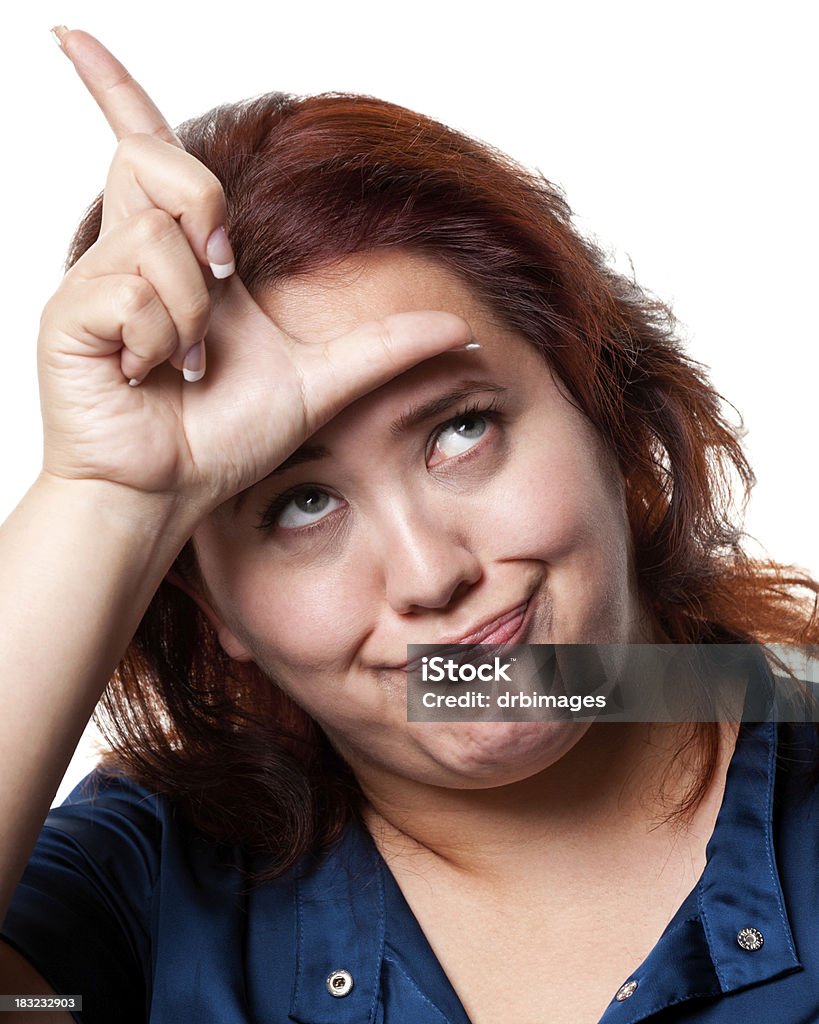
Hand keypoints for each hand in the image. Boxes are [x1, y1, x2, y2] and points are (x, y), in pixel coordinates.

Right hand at [38, 29, 472, 514]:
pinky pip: (131, 290)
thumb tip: (461, 326)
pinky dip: (161, 340)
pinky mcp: (69, 314)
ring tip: (185, 363)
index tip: (70, 35)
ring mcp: (95, 281)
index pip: (144, 145)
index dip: (111, 86)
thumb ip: (384, 347)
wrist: (171, 490)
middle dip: (208, 220)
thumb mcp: (320, 383)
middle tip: (223, 286)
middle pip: (164, 161)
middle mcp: (132, 252)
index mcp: (183, 254)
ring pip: (158, 234)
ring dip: (194, 313)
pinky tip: (149, 374)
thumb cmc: (223, 438)